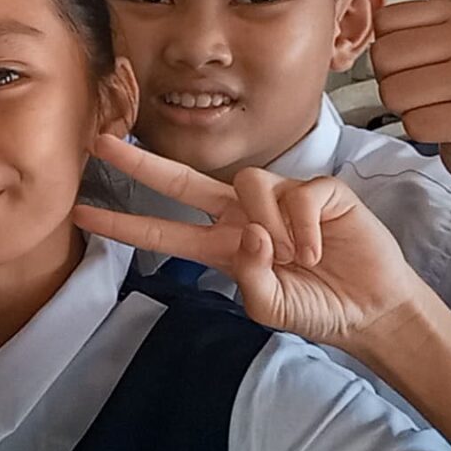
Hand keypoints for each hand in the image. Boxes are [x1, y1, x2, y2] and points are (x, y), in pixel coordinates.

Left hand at [76, 134, 428, 351]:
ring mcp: (278, 199)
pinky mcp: (317, 190)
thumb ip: (251, 279)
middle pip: (182, 181)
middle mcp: (242, 216)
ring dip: (268, 224)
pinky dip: (303, 225)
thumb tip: (251, 236)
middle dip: (141, 162)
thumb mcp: (271, 308)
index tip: (81, 215)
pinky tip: (317, 250)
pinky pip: (295, 193)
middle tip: (102, 142)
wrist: (369, 308)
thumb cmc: (317, 307)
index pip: (163, 232)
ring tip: (296, 257)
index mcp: (222, 246)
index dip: (123, 223)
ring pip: (246, 183)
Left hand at [370, 0, 450, 188]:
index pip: (384, 24)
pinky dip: (422, 131)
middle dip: (396, 81)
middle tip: (431, 89)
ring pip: (394, 92)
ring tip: (440, 105)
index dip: (393, 51)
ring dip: (409, 108)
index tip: (426, 62)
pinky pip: (413, 123)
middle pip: (384, 58)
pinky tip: (447, 125)